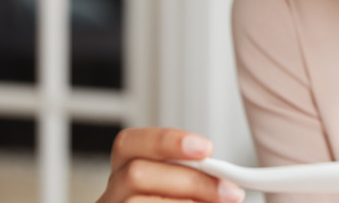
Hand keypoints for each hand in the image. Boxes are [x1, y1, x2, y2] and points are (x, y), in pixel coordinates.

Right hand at [97, 127, 244, 202]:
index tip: (205, 148)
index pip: (130, 145)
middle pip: (136, 174)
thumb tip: (228, 183)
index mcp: (125, 179)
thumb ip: (198, 187)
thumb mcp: (185, 197)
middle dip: (191, 181)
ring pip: (136, 202)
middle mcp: (109, 200)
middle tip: (229, 192)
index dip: (166, 141)